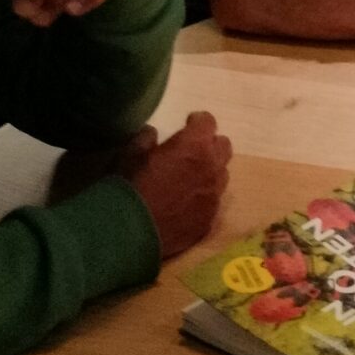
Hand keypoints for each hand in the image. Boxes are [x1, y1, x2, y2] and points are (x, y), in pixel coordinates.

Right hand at [122, 113, 231, 262]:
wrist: (131, 233)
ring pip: (222, 175)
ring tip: (189, 178)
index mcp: (195, 146)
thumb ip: (146, 139)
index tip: (187, 124)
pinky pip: (213, 202)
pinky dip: (202, 197)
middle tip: (192, 150)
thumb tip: (153, 134)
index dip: (198, 121)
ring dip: (210, 171)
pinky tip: (184, 205)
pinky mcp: (209, 219)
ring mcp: (214, 196)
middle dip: (210, 144)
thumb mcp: (130, 154)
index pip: (209, 121)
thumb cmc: (130, 187)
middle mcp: (212, 168)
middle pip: (223, 146)